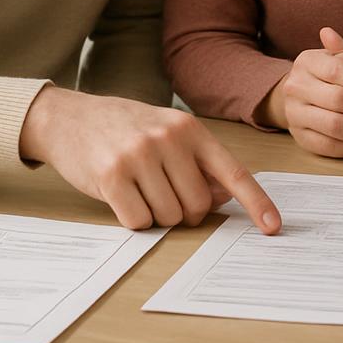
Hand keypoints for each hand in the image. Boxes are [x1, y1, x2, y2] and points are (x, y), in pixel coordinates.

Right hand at [19, 85, 280, 233]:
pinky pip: (138, 221)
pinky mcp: (111, 176)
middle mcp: (168, 139)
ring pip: (168, 217)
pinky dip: (133, 218)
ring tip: (138, 188)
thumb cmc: (124, 128)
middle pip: (197, 205)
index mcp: (190, 129)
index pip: (233, 172)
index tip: (273, 226)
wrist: (69, 116)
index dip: (256, 202)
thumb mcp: (167, 132)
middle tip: (162, 193)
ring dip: (155, 215)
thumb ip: (197, 162)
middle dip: (183, 211)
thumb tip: (223, 198)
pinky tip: (120, 195)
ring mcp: (139, 156)